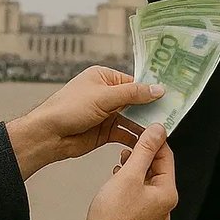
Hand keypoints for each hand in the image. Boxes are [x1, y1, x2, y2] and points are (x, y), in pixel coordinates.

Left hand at [7, 66, 162, 178]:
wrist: (48, 136)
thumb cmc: (68, 109)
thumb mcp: (103, 97)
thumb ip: (132, 94)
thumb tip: (157, 89)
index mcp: (103, 77)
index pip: (134, 82)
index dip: (151, 91)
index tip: (169, 97)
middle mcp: (106, 94)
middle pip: (135, 101)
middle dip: (150, 109)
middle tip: (170, 116)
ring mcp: (106, 113)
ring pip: (132, 118)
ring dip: (144, 125)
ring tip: (161, 131)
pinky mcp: (105, 131)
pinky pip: (125, 132)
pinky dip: (135, 137)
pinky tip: (147, 142)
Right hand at [72, 124, 177, 219]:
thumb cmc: (111, 218)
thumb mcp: (129, 175)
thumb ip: (144, 150)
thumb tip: (157, 131)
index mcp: (167, 195)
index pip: (167, 158)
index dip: (154, 141)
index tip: (144, 130)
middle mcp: (163, 207)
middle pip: (157, 170)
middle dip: (143, 155)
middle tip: (129, 144)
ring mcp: (151, 215)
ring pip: (146, 182)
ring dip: (134, 168)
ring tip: (121, 160)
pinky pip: (138, 194)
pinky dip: (129, 182)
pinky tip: (117, 178)